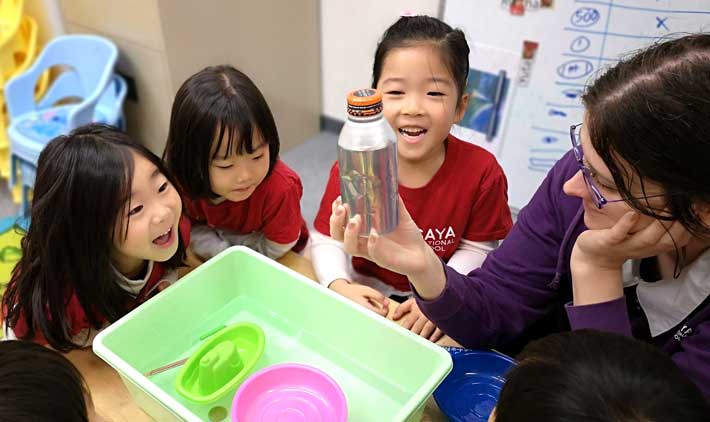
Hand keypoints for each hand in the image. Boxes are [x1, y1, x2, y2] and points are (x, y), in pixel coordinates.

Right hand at [329, 196, 435, 279]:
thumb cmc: (407, 234)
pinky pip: (372, 253)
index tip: (339, 198)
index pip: (340, 221)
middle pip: (338, 234)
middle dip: (336, 221)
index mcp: (361, 229)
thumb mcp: (399, 214)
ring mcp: (370, 251)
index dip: (335, 211)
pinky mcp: (382, 259)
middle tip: (342, 208)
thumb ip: (392, 200)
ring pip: (349, 246)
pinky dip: (371, 243)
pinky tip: (375, 234)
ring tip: (356, 219)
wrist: (421, 253)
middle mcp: (362, 240)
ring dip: (349, 232)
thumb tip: (388, 182)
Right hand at [329, 279, 388, 316]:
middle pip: (378, 319)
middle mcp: (362, 316)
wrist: (340, 293)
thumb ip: (378, 296)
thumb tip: (387, 303)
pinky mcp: (358, 319)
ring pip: (373, 319)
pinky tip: (365, 307)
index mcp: (365, 308)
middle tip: (377, 304)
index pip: (381, 315)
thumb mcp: (367, 290)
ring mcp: (360, 318)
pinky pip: (367, 319)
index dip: (386, 309)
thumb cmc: (354, 291)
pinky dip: (369, 314)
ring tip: (368, 304)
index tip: (385, 304)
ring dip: (374, 313)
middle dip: (380, 311)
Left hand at [392, 298, 443, 341]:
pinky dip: (435, 335)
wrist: (438, 295)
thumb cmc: (424, 300)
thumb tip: (394, 317)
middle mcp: (424, 315)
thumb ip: (401, 308)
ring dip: (422, 336)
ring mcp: (433, 318)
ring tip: (417, 343)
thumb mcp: (411, 302)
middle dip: (412, 335)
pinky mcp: (441, 320)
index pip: (408, 322)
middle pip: (417, 327)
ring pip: (426, 329)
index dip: (403, 329)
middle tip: (407, 342)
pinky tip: (431, 340)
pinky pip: (439, 329)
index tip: (399, 336)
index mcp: (416, 311)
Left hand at [573, 211, 691, 270]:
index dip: (690, 228)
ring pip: (647, 237)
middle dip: (679, 225)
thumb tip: (677, 205)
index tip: (700, 211)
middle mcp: (643, 247)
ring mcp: (626, 245)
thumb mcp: (643, 236)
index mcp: (654, 246)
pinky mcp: (608, 241)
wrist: (593, 258)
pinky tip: (632, 214)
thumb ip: (659, 226)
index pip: (678, 240)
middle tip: (689, 207)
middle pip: (667, 239)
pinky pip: (618, 234)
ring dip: (658, 223)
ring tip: (667, 206)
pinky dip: (626, 225)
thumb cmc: (621, 241)